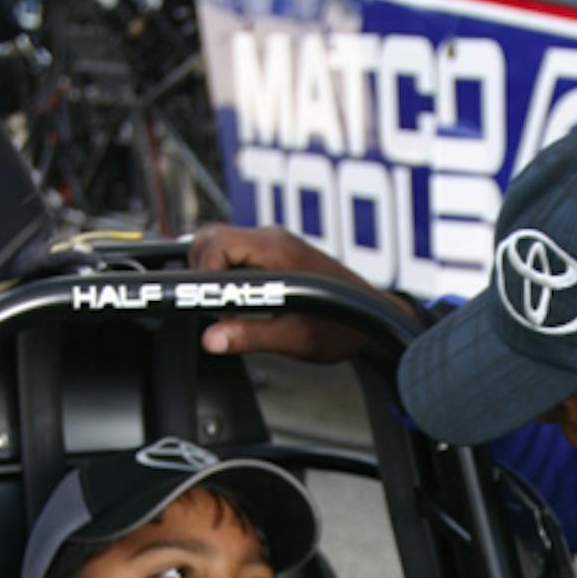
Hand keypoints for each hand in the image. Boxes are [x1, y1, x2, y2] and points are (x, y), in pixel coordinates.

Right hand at [188, 224, 416, 359]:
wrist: (373, 321)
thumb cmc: (342, 327)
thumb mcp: (295, 339)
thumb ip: (250, 337)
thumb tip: (212, 339)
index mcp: (276, 250)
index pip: (215, 244)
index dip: (204, 277)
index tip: (215, 309)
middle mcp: (272, 238)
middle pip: (211, 238)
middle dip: (202, 274)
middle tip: (217, 311)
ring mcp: (273, 244)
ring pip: (221, 245)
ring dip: (213, 275)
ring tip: (229, 309)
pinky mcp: (275, 254)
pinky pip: (236, 254)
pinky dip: (227, 276)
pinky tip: (242, 303)